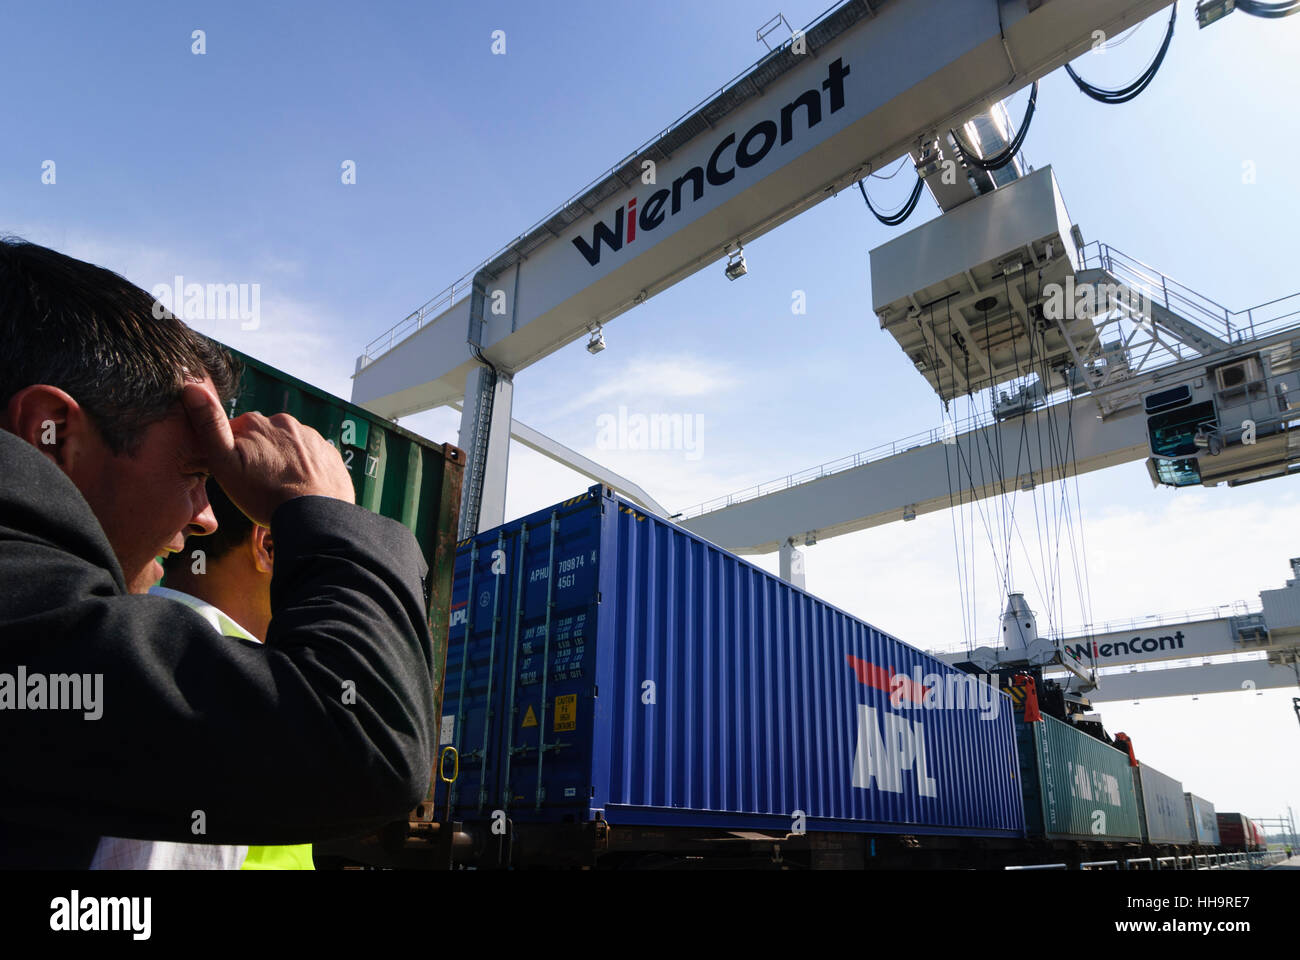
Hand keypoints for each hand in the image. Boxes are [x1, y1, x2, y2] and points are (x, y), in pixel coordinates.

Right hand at [182, 382, 355, 524]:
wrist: (313, 517)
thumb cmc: (264, 495)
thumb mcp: (225, 464)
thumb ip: (209, 426)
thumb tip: (191, 388)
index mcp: (256, 422)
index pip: (236, 432)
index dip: (234, 454)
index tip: (239, 474)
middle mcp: (286, 422)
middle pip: (264, 438)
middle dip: (260, 455)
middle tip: (260, 484)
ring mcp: (311, 436)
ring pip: (288, 447)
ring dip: (283, 462)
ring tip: (281, 488)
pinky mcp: (329, 453)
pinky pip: (312, 457)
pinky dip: (305, 469)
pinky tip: (301, 488)